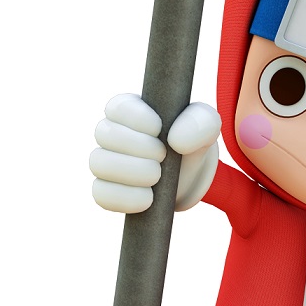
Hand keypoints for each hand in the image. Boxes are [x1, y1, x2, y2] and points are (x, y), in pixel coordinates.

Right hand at [90, 94, 219, 212]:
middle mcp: (111, 133)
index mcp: (129, 109)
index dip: (136, 118)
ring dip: (132, 172)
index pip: (117, 107)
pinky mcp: (106, 191)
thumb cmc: (192, 141)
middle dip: (139, 147)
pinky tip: (149, 198)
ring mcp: (106, 162)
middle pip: (105, 134)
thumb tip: (175, 141)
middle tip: (164, 156)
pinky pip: (101, 194)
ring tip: (157, 177)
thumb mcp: (206, 126)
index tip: (160, 128)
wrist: (191, 176)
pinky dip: (126, 198)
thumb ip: (199, 123)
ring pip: (99, 163)